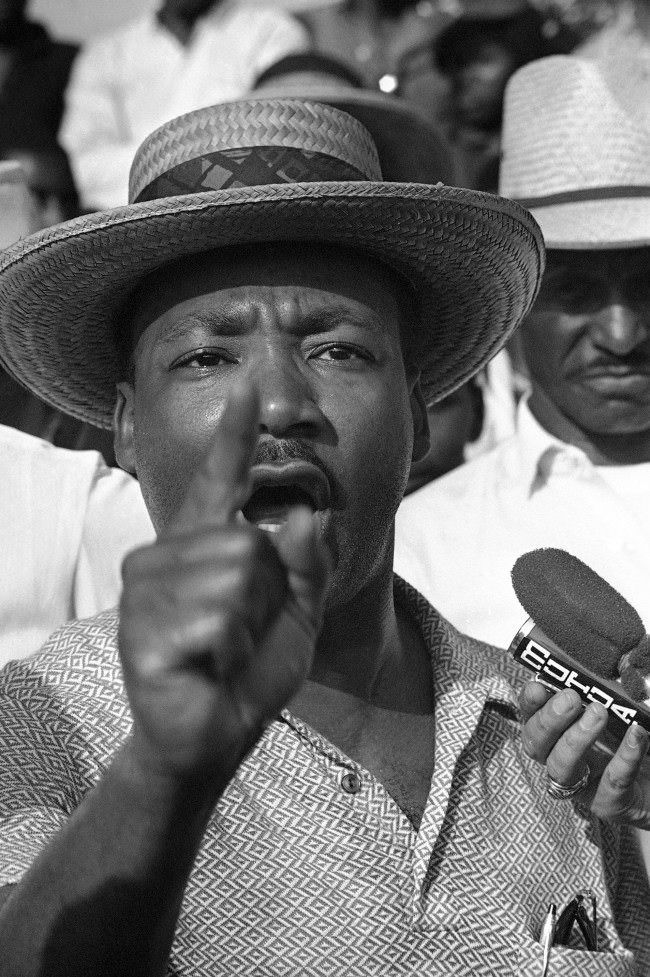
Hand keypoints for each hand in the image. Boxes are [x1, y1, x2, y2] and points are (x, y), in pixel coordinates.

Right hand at [118, 382, 330, 792]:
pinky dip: (232, 651)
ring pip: (237, 579)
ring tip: (226, 649)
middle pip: (251, 543)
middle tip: (244, 633)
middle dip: (268, 597)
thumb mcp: (297, 616)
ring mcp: (148, 593)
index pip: (221, 480)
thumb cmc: (251, 669)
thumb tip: (308, 518)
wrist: (214, 737)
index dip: (234, 435)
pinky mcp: (141, 631)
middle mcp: (167, 556)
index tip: (247, 387)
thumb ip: (306, 567)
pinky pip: (219, 621)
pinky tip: (209, 667)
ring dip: (250, 627)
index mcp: (205, 546)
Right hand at [520, 681, 649, 827]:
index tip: (537, 686)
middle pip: (536, 744)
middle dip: (548, 719)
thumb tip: (616, 657)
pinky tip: (637, 734)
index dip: (529, 704)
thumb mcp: (619, 709)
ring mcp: (582, 786)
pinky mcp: (609, 804)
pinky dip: (624, 756)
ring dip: (575, 739)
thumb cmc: (633, 735)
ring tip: (599, 713)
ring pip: (561, 767)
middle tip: (570, 698)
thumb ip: (608, 688)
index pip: (531, 718)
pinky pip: (611, 781)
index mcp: (558, 735)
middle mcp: (561, 759)